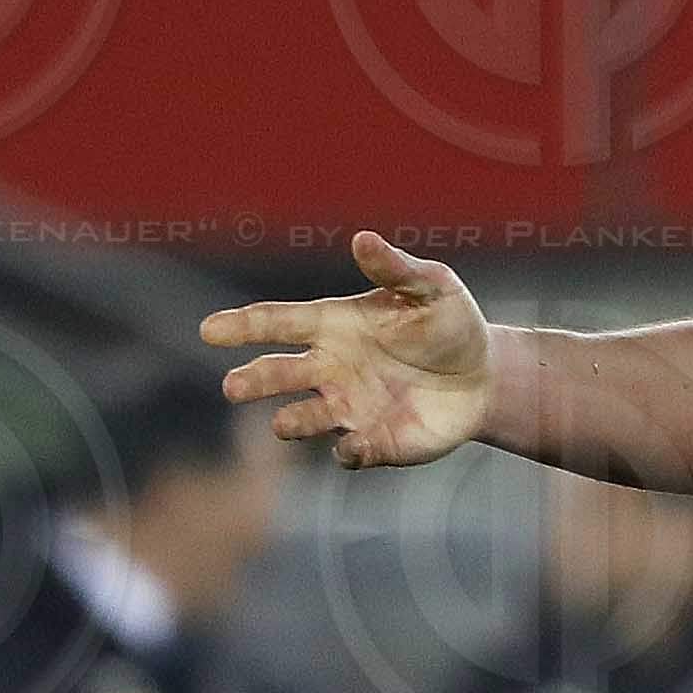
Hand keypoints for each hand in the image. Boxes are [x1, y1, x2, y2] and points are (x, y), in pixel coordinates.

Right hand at [200, 232, 494, 467]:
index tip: (209, 330)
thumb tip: (362, 239)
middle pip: (279, 374)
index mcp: (332, 325)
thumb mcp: (431, 287)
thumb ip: (395, 269)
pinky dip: (350, 451)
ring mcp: (349, 409)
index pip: (277, 323)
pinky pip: (354, 452)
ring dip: (292, 422)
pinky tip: (352, 447)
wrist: (484, 375)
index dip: (242, 326)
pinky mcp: (376, 443)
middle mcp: (330, 369)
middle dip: (254, 380)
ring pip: (305, 419)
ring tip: (281, 424)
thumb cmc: (449, 323)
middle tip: (232, 387)